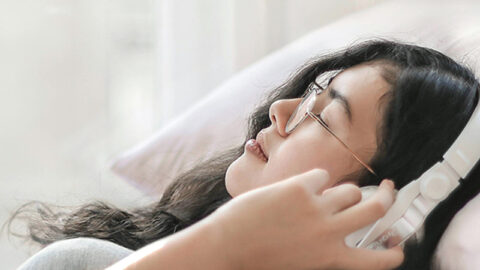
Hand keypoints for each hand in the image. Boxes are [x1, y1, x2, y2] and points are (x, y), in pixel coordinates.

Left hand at [206, 169, 403, 269]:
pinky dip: (316, 181)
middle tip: (388, 190)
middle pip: (376, 208)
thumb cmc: (260, 257)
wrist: (227, 246)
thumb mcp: (302, 261)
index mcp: (331, 258)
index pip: (379, 259)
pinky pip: (321, 176)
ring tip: (332, 193)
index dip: (395, 252)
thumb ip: (326, 248)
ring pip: (351, 189)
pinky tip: (299, 187)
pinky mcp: (300, 188)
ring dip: (346, 191)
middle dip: (388, 197)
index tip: (398, 244)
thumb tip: (342, 229)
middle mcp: (330, 233)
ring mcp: (317, 208)